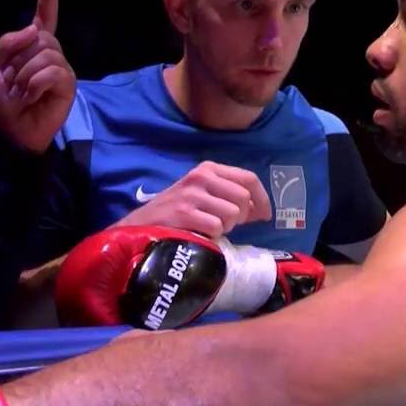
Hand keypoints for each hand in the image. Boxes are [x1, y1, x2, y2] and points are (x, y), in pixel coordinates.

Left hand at [0, 0, 76, 152]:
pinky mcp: (68, 84)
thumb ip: (8, 43)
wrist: (11, 131)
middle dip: (20, 60)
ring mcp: (62, 68)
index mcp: (33, 46)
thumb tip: (34, 29)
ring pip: (45, 54)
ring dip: (25, 76)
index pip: (44, 16)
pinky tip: (32, 97)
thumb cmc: (3, 101)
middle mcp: (52, 53)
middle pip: (40, 37)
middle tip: (14, 83)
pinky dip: (35, 85)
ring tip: (23, 93)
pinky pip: (51, 72)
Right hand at [114, 161, 272, 237]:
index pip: (248, 178)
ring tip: (211, 229)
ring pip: (233, 214)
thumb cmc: (176, 211)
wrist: (141, 225)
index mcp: (209, 168)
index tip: (265, 216)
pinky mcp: (185, 213)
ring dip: (227, 227)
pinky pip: (217, 227)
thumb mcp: (202, 195)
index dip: (262, 199)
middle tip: (229, 225)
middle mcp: (201, 176)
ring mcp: (192, 194)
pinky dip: (213, 236)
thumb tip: (261, 211)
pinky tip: (200, 234)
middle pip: (243, 197)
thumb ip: (230, 197)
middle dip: (242, 216)